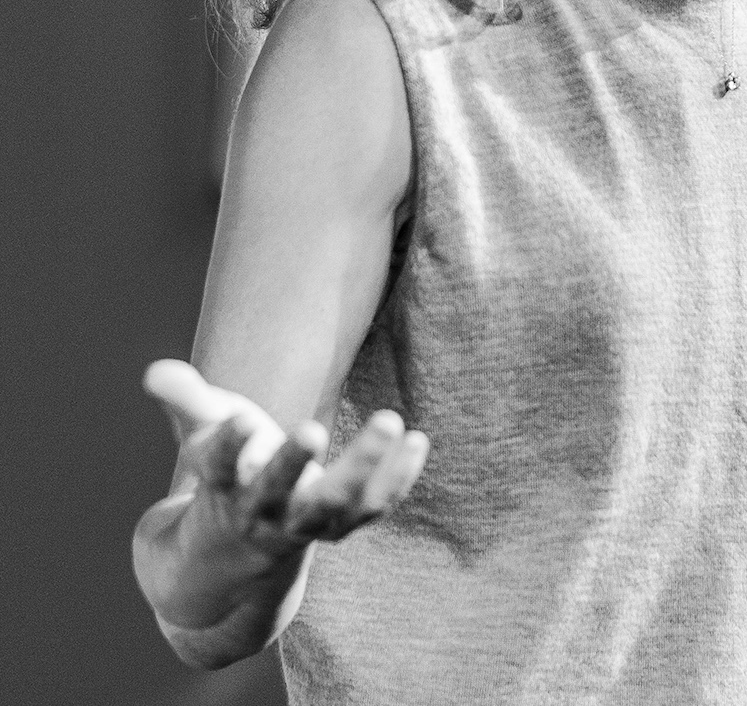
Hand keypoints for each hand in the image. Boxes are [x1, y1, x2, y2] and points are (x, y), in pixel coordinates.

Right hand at [144, 359, 429, 566]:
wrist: (240, 549)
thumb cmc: (228, 472)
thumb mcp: (203, 435)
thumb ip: (185, 401)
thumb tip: (154, 371)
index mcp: (225, 489)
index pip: (220, 470)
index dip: (228, 446)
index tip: (240, 419)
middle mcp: (263, 513)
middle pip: (277, 495)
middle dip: (293, 464)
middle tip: (313, 427)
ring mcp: (306, 524)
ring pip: (335, 507)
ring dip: (363, 468)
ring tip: (390, 419)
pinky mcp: (342, 526)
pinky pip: (372, 509)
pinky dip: (396, 480)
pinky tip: (418, 440)